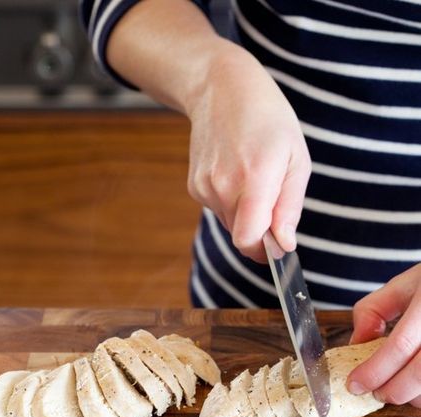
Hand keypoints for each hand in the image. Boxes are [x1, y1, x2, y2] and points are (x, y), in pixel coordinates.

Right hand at [186, 45, 310, 261]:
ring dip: (246, 213)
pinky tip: (236, 171)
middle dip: (260, 229)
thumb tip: (284, 245)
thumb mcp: (296, 159)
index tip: (278, 248)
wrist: (221, 89)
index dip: (264, 253)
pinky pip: (219, 209)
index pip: (248, 241)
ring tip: (253, 175)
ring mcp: (204, 187)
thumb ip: (289, 207)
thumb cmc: (268, 119)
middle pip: (241, 236)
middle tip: (273, 195)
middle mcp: (222, 187)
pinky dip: (231, 201)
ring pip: (230, 223)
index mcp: (254, 179)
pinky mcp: (194, 186)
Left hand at [347, 263, 420, 407]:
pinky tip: (417, 388)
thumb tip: (356, 342)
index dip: (374, 371)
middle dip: (394, 390)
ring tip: (398, 390)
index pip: (400, 345)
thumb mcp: (404, 285)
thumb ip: (374, 310)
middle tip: (377, 393)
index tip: (355, 384)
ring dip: (416, 396)